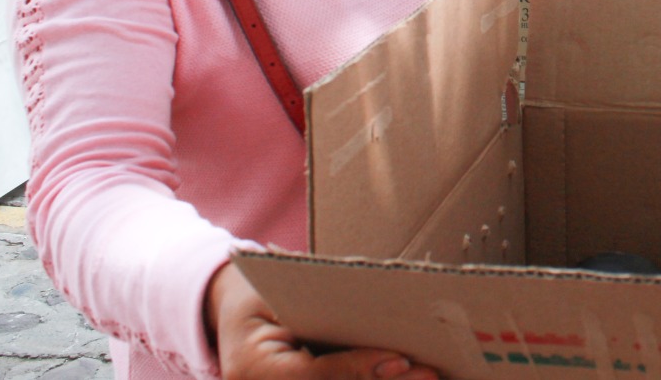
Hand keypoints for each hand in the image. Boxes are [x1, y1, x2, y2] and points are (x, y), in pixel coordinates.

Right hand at [206, 264, 436, 379]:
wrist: (231, 317)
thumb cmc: (260, 296)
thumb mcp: (280, 293)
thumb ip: (320, 304)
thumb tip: (375, 291)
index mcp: (251, 368)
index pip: (312, 375)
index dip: (357, 368)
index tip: (400, 359)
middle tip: (429, 374)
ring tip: (427, 378)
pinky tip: (404, 376)